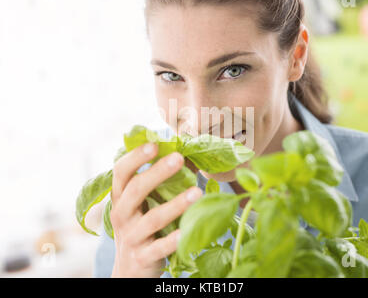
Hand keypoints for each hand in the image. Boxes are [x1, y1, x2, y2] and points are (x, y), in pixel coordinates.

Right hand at [110, 143, 201, 276]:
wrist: (129, 272)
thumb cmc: (140, 229)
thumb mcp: (141, 207)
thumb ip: (155, 186)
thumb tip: (185, 157)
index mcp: (120, 198)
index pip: (121, 172)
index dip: (135, 157)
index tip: (154, 144)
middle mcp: (121, 215)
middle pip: (136, 190)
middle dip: (157, 172)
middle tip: (179, 158)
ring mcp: (131, 237)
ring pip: (153, 218)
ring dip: (176, 205)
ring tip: (197, 193)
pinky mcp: (142, 258)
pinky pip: (159, 247)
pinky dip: (174, 240)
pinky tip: (188, 231)